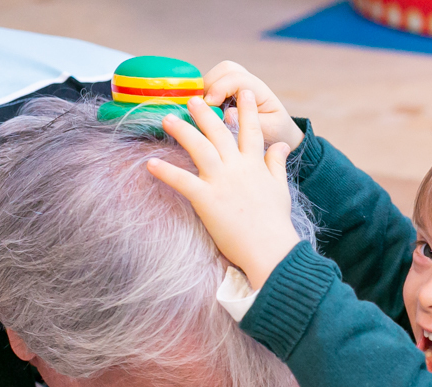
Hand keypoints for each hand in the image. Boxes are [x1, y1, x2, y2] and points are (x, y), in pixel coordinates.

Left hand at [147, 92, 301, 289]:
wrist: (270, 248)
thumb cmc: (275, 223)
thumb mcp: (280, 188)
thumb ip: (277, 164)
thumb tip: (281, 146)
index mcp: (255, 165)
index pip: (251, 130)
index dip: (247, 110)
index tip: (245, 92)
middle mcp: (238, 167)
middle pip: (219, 132)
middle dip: (205, 113)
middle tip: (193, 98)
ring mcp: (221, 181)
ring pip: (199, 148)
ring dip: (182, 131)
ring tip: (167, 118)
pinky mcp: (206, 199)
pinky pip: (181, 181)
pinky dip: (165, 171)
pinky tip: (150, 163)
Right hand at [203, 61, 303, 149]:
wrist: (281, 135)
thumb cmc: (277, 132)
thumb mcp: (270, 131)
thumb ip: (251, 122)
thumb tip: (227, 114)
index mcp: (260, 90)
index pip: (237, 79)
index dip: (219, 89)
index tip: (208, 105)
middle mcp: (248, 82)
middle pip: (224, 69)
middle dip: (209, 85)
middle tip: (199, 106)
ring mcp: (237, 85)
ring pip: (215, 74)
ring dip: (203, 90)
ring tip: (199, 110)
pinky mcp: (227, 92)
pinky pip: (210, 86)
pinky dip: (202, 95)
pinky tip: (200, 111)